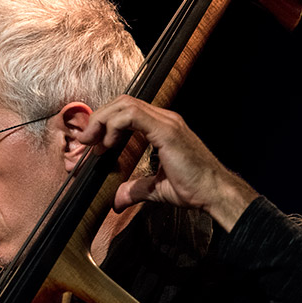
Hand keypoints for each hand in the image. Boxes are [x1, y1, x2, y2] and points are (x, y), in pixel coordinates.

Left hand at [78, 95, 257, 231]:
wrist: (215, 194)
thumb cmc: (194, 189)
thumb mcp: (156, 189)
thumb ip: (135, 190)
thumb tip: (116, 200)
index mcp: (162, 127)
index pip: (127, 110)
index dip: (105, 122)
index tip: (92, 143)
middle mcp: (165, 119)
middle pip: (122, 102)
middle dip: (99, 118)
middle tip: (86, 140)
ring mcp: (166, 122)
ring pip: (124, 104)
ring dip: (102, 120)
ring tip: (92, 142)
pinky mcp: (167, 131)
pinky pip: (132, 115)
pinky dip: (113, 125)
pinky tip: (107, 144)